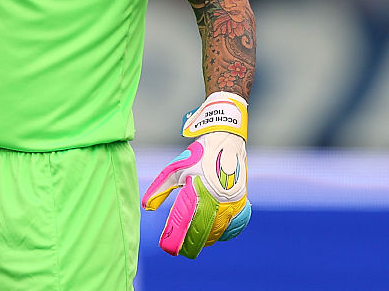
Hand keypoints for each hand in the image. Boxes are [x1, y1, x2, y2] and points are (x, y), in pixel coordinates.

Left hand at [141, 91, 250, 258]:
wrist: (225, 139)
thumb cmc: (197, 154)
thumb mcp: (175, 169)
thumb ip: (160, 189)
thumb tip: (146, 207)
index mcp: (199, 191)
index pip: (186, 223)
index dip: (176, 238)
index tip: (168, 248)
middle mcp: (218, 199)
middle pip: (203, 232)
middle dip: (191, 243)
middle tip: (181, 250)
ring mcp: (232, 201)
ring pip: (219, 230)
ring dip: (207, 239)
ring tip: (196, 243)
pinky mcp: (241, 199)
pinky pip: (235, 224)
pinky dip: (224, 232)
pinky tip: (216, 234)